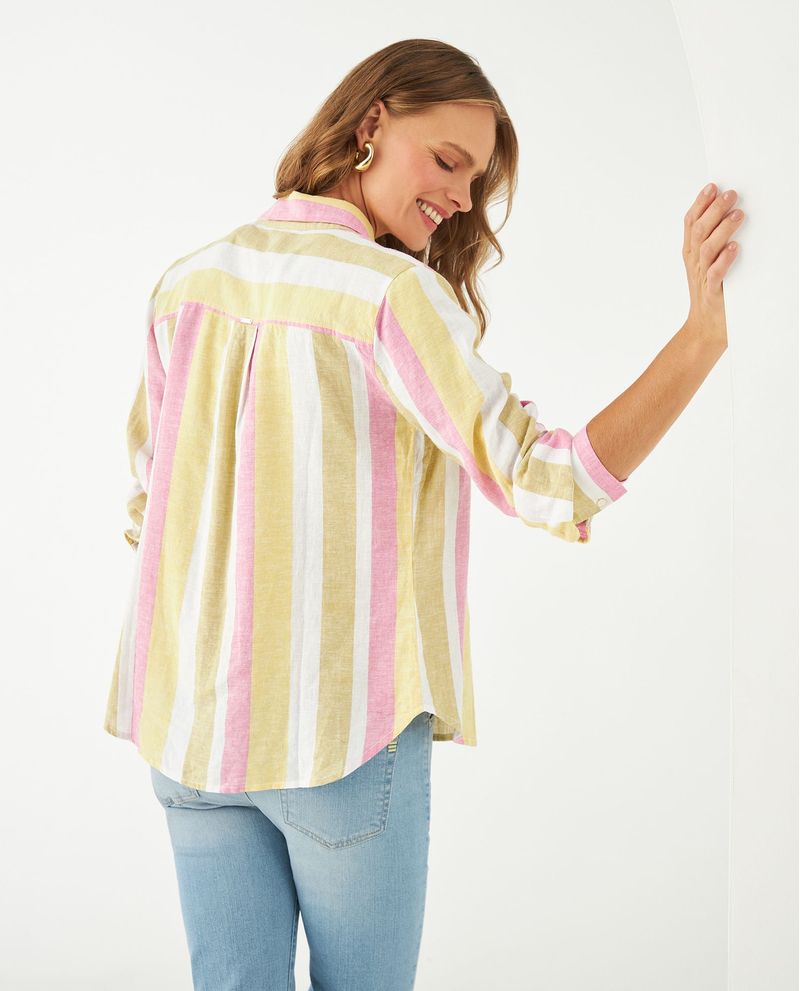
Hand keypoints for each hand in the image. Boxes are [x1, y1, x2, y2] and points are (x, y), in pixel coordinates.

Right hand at [682, 183, 744, 346]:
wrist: (706, 329)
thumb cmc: (713, 294)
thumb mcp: (708, 265)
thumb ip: (714, 242)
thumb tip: (732, 213)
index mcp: (691, 254)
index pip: (690, 224)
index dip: (699, 204)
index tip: (713, 186)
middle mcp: (694, 264)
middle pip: (698, 231)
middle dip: (713, 210)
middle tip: (731, 194)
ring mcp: (701, 279)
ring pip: (706, 249)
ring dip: (721, 230)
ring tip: (738, 215)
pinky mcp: (712, 294)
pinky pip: (715, 275)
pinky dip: (724, 261)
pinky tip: (735, 248)